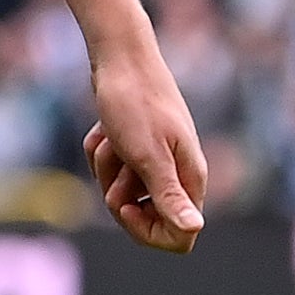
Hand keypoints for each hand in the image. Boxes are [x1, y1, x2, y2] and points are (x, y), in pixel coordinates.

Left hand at [81, 50, 210, 253]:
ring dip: (106, 165)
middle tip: (117, 161)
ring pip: (121, 191)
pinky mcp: (135, 147)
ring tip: (112, 135)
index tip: (124, 208)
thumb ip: (170, 195)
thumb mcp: (148, 156)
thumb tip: (195, 229)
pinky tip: (104, 128)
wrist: (119, 56)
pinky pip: (108, 169)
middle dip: (119, 195)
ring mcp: (155, 159)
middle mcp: (177, 173)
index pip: (180, 237)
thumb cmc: (134, 103)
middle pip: (144, 217)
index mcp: (189, 179)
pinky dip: (100, 150)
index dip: (148, 232)